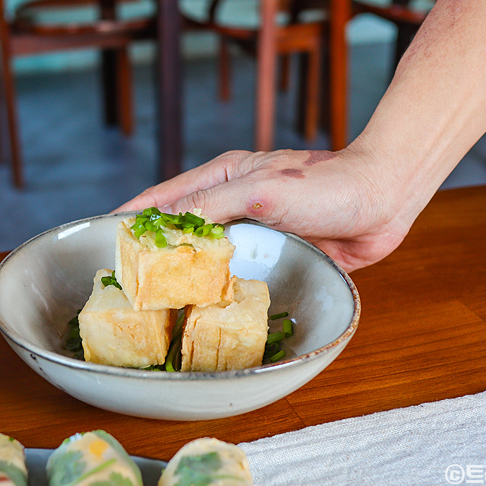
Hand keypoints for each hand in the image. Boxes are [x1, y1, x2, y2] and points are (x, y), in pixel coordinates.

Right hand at [114, 147, 416, 271]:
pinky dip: (220, 289)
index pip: (164, 197)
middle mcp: (235, 204)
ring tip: (157, 301)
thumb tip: (166, 224)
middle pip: (182, 229)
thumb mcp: (261, 190)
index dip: (132, 217)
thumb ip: (212, 205)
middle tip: (126, 280)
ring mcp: (254, 232)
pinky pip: (239, 274)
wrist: (383, 201)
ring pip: (209, 255)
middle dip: (154, 251)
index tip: (102, 237)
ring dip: (187, 274)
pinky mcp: (276, 256)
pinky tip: (206, 308)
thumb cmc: (328, 184)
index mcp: (225, 177)